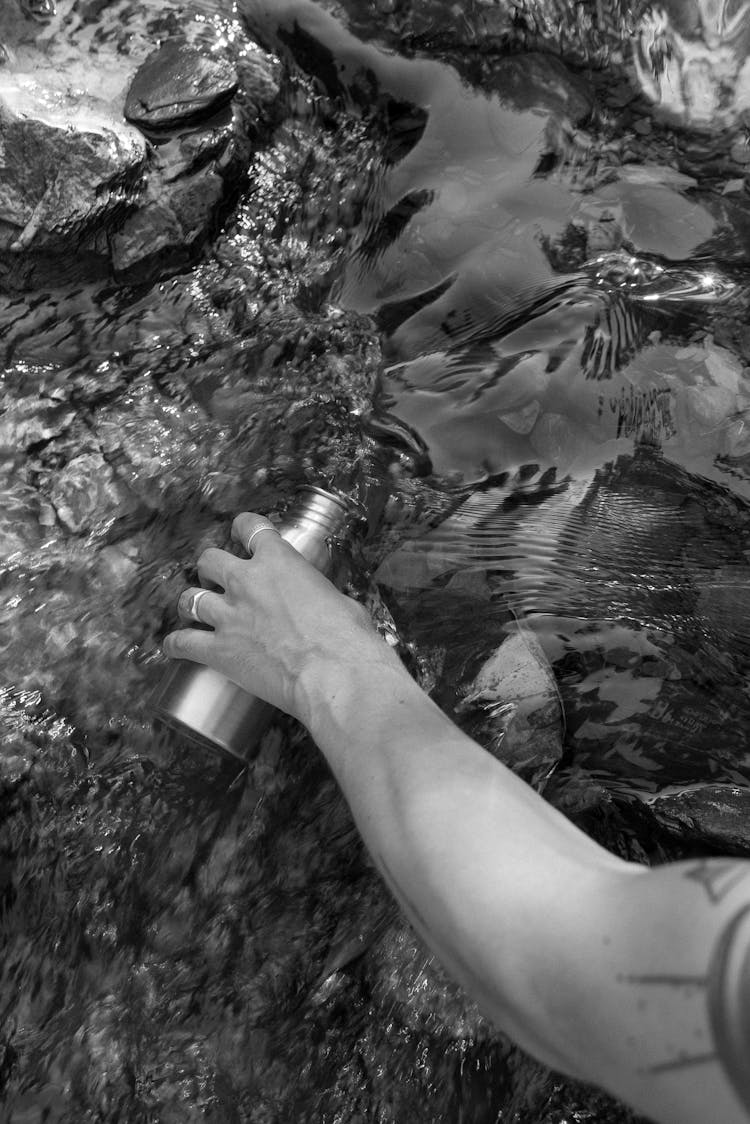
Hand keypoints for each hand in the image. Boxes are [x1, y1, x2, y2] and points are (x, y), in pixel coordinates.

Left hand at [162, 511, 393, 727]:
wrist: (334, 673)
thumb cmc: (347, 637)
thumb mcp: (338, 599)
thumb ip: (317, 595)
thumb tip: (321, 606)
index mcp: (279, 561)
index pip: (250, 528)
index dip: (243, 528)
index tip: (240, 534)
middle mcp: (246, 581)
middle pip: (209, 560)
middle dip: (211, 569)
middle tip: (217, 580)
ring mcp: (228, 615)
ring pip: (190, 598)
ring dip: (192, 603)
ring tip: (195, 611)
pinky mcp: (218, 650)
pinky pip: (183, 643)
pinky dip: (176, 645)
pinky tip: (174, 647)